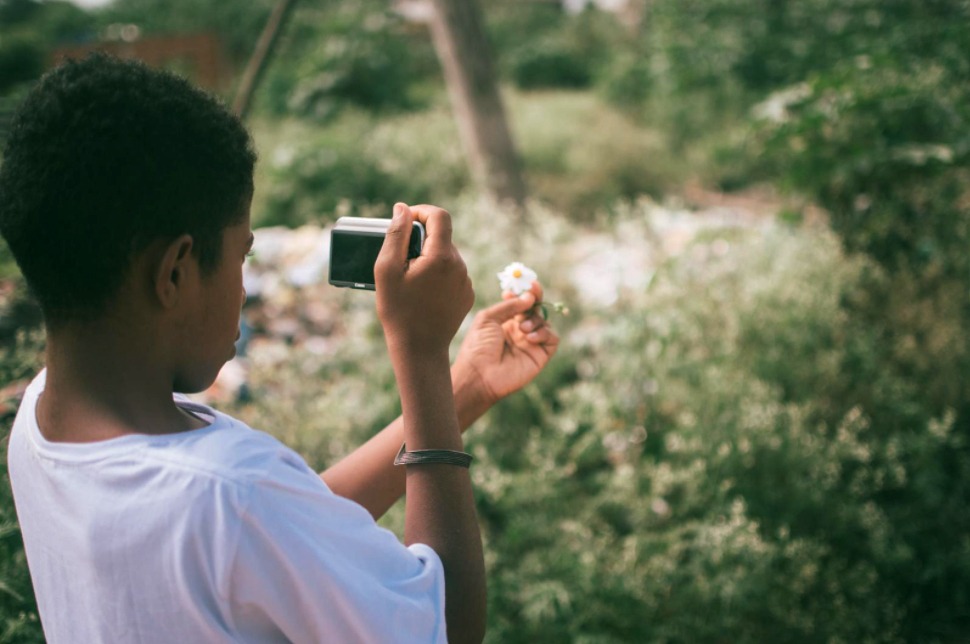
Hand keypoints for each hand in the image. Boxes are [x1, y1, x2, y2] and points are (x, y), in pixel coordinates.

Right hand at [375, 203, 473, 357]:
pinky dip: (438, 275)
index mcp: (442, 257)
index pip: (439, 215)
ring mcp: (466, 282)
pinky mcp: (467, 295)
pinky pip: (452, 274)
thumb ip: (395, 235)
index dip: (420, 212)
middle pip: (442, 237)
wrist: (420, 350)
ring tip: (409, 278)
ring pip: (447, 256)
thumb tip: (403, 209)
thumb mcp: (387, 270)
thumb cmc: (399, 311)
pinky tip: (422, 292)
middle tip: (399, 257)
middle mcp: (460, 266)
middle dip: (421, 239)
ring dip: (429, 258)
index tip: (404, 221)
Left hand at [452, 281, 558, 407]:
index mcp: (504, 322)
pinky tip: (529, 338)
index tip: (527, 283)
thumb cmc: (478, 347)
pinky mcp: (540, 356)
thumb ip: (509, 306)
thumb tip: (529, 297)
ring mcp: (530, 343)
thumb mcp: (488, 318)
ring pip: (544, 322)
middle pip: (535, 309)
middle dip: (535, 298)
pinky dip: (544, 333)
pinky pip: (552, 338)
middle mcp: (518, 331)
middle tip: (534, 291)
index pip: (520, 303)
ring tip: (522, 328)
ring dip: (535, 320)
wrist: (479, 375)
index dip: (525, 293)